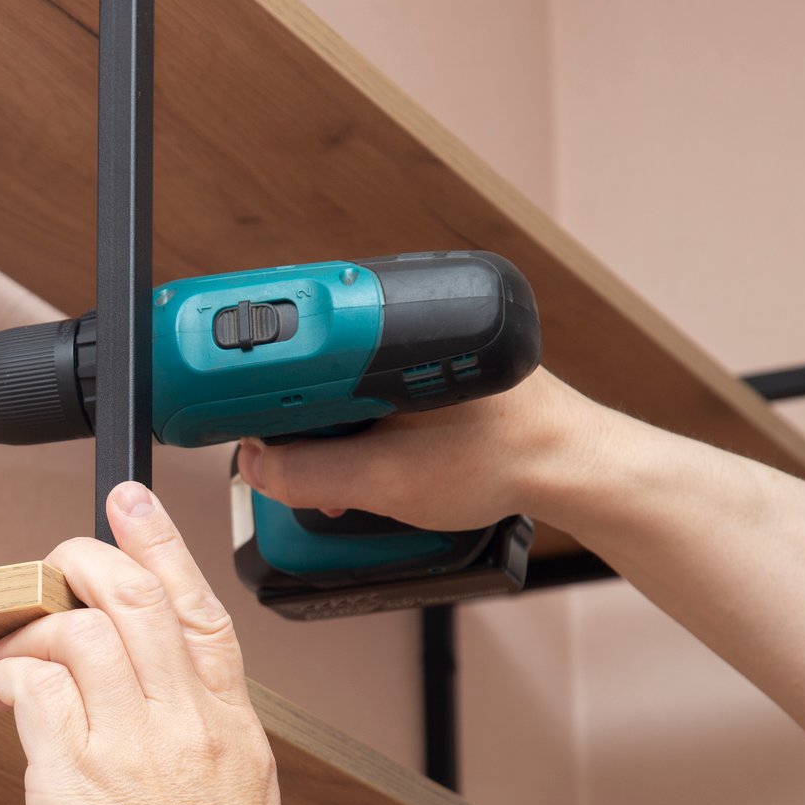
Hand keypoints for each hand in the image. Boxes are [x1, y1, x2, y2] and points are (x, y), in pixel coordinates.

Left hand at [0, 482, 340, 804]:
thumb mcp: (234, 802)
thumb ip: (192, 736)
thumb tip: (138, 694)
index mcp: (231, 729)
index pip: (201, 609)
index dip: (162, 544)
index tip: (131, 505)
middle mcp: (187, 725)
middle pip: (135, 598)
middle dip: (83, 560)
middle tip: (52, 564)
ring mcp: (134, 746)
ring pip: (80, 628)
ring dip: (31, 625)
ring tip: (4, 653)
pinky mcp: (76, 775)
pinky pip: (35, 686)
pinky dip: (7, 674)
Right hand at [236, 367, 595, 529]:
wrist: (575, 469)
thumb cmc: (508, 459)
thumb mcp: (389, 481)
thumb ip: (312, 475)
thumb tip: (256, 466)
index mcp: (393, 331)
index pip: (291, 346)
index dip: (254, 384)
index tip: (229, 412)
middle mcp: (405, 324)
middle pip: (311, 369)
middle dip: (295, 426)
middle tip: (298, 473)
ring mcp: (421, 344)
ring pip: (340, 385)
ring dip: (328, 434)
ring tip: (345, 481)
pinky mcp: (433, 367)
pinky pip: (370, 393)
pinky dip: (358, 429)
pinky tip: (372, 464)